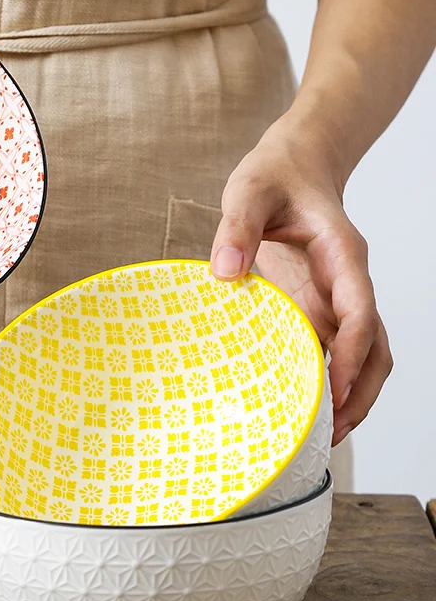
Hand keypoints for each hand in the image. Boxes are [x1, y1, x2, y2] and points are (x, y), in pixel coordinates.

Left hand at [210, 114, 392, 445]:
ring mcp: (336, 297)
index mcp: (341, 255)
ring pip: (362, 355)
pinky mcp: (318, 304)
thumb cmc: (276, 176)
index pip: (360, 311)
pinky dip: (327, 380)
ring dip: (350, 394)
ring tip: (323, 434)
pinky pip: (333, 349)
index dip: (351, 354)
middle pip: (375, 347)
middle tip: (330, 434)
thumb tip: (225, 272)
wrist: (295, 165)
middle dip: (359, 392)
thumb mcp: (249, 192)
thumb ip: (237, 228)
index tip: (333, 392)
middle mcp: (347, 282)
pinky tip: (303, 404)